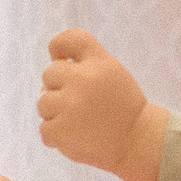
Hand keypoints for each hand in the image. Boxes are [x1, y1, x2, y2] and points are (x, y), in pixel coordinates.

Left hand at [38, 29, 157, 180]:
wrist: (138, 142)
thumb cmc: (123, 108)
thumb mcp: (112, 74)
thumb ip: (83, 68)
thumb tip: (44, 83)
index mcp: (99, 62)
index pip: (71, 38)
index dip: (59, 46)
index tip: (60, 57)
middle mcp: (83, 79)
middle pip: (49, 73)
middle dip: (59, 87)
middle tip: (82, 103)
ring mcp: (70, 105)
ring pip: (43, 102)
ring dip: (56, 114)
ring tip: (80, 122)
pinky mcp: (60, 130)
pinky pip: (44, 128)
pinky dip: (56, 136)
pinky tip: (77, 137)